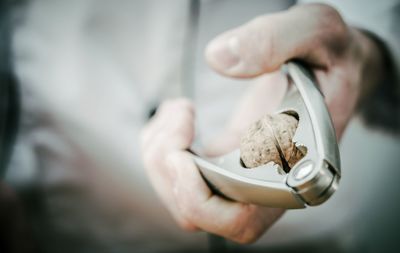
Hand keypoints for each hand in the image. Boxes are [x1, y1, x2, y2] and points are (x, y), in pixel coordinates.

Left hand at [141, 3, 384, 243]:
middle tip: (180, 118)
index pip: (243, 218)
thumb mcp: (317, 30)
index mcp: (295, 167)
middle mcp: (267, 182)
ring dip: (160, 156)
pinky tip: (180, 115)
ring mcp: (243, 173)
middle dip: (169, 172)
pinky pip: (181, 174)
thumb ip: (275, 40)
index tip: (182, 156)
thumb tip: (219, 59)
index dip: (201, 200)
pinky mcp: (226, 160)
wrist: (330, 68)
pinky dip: (162, 147)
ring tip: (181, 110)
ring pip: (183, 198)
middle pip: (201, 214)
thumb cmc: (331, 55)